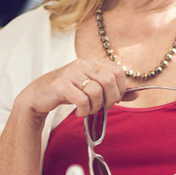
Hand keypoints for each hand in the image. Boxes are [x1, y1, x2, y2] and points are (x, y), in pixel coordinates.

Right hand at [16, 58, 130, 119]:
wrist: (39, 96)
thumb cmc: (68, 91)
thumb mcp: (91, 88)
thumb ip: (113, 90)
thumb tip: (136, 95)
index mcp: (93, 62)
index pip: (118, 71)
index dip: (120, 89)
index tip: (113, 100)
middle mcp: (83, 64)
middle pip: (110, 81)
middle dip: (110, 99)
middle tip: (101, 107)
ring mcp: (71, 73)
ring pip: (96, 91)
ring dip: (96, 107)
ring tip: (88, 110)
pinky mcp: (61, 85)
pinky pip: (82, 100)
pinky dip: (84, 110)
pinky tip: (79, 112)